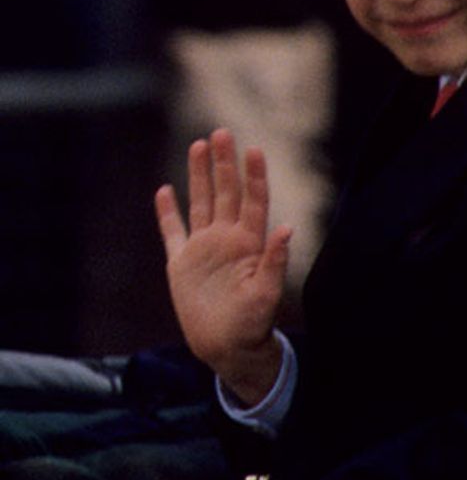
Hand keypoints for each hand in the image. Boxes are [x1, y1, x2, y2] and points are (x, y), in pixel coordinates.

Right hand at [156, 129, 289, 404]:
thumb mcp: (266, 293)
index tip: (253, 148)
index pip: (253, 201)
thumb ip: (275, 260)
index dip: (253, 175)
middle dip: (224, 163)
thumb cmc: (253, 324)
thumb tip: (288, 228)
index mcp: (250, 243)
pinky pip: (173, 232)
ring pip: (201, 203)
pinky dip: (168, 213)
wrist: (227, 347)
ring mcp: (204, 249)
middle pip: (226, 193)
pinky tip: (165, 191)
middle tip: (222, 132)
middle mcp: (227, 239)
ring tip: (199, 145)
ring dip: (199, 176)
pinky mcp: (182, 264)